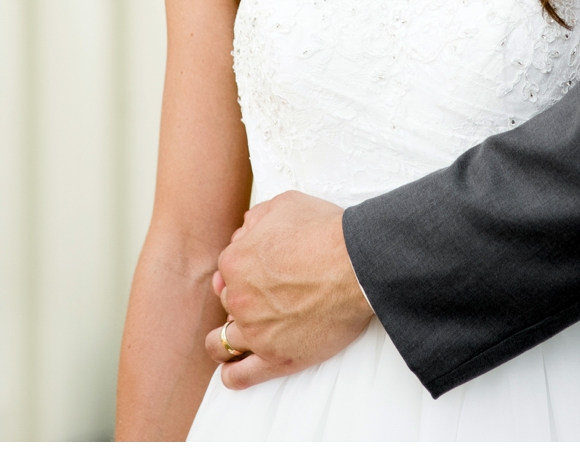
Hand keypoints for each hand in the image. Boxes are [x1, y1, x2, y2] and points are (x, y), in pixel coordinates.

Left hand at [201, 191, 371, 390]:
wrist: (357, 265)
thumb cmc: (325, 232)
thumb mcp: (285, 205)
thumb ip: (257, 218)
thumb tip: (245, 228)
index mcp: (235, 262)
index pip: (226, 272)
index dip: (243, 271)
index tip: (261, 272)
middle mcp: (239, 299)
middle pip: (228, 304)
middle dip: (242, 300)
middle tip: (267, 298)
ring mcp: (256, 331)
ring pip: (221, 344)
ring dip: (226, 340)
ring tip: (239, 339)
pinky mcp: (276, 358)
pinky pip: (240, 375)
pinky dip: (232, 374)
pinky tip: (233, 371)